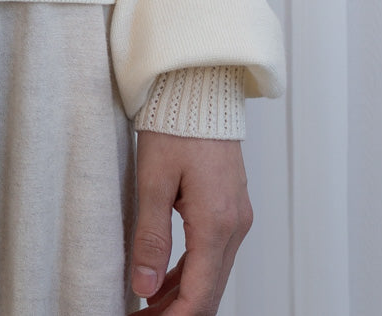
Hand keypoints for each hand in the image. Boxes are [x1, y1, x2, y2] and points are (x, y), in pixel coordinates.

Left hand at [129, 130, 253, 313]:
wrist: (199, 88)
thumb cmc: (174, 125)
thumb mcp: (153, 179)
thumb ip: (150, 237)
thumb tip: (144, 287)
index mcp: (216, 223)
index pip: (199, 294)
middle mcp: (234, 226)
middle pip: (209, 291)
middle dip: (175, 312)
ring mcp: (236, 218)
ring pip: (212, 274)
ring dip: (181, 295)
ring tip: (144, 305)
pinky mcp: (230, 208)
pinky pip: (213, 253)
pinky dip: (190, 273)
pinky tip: (164, 279)